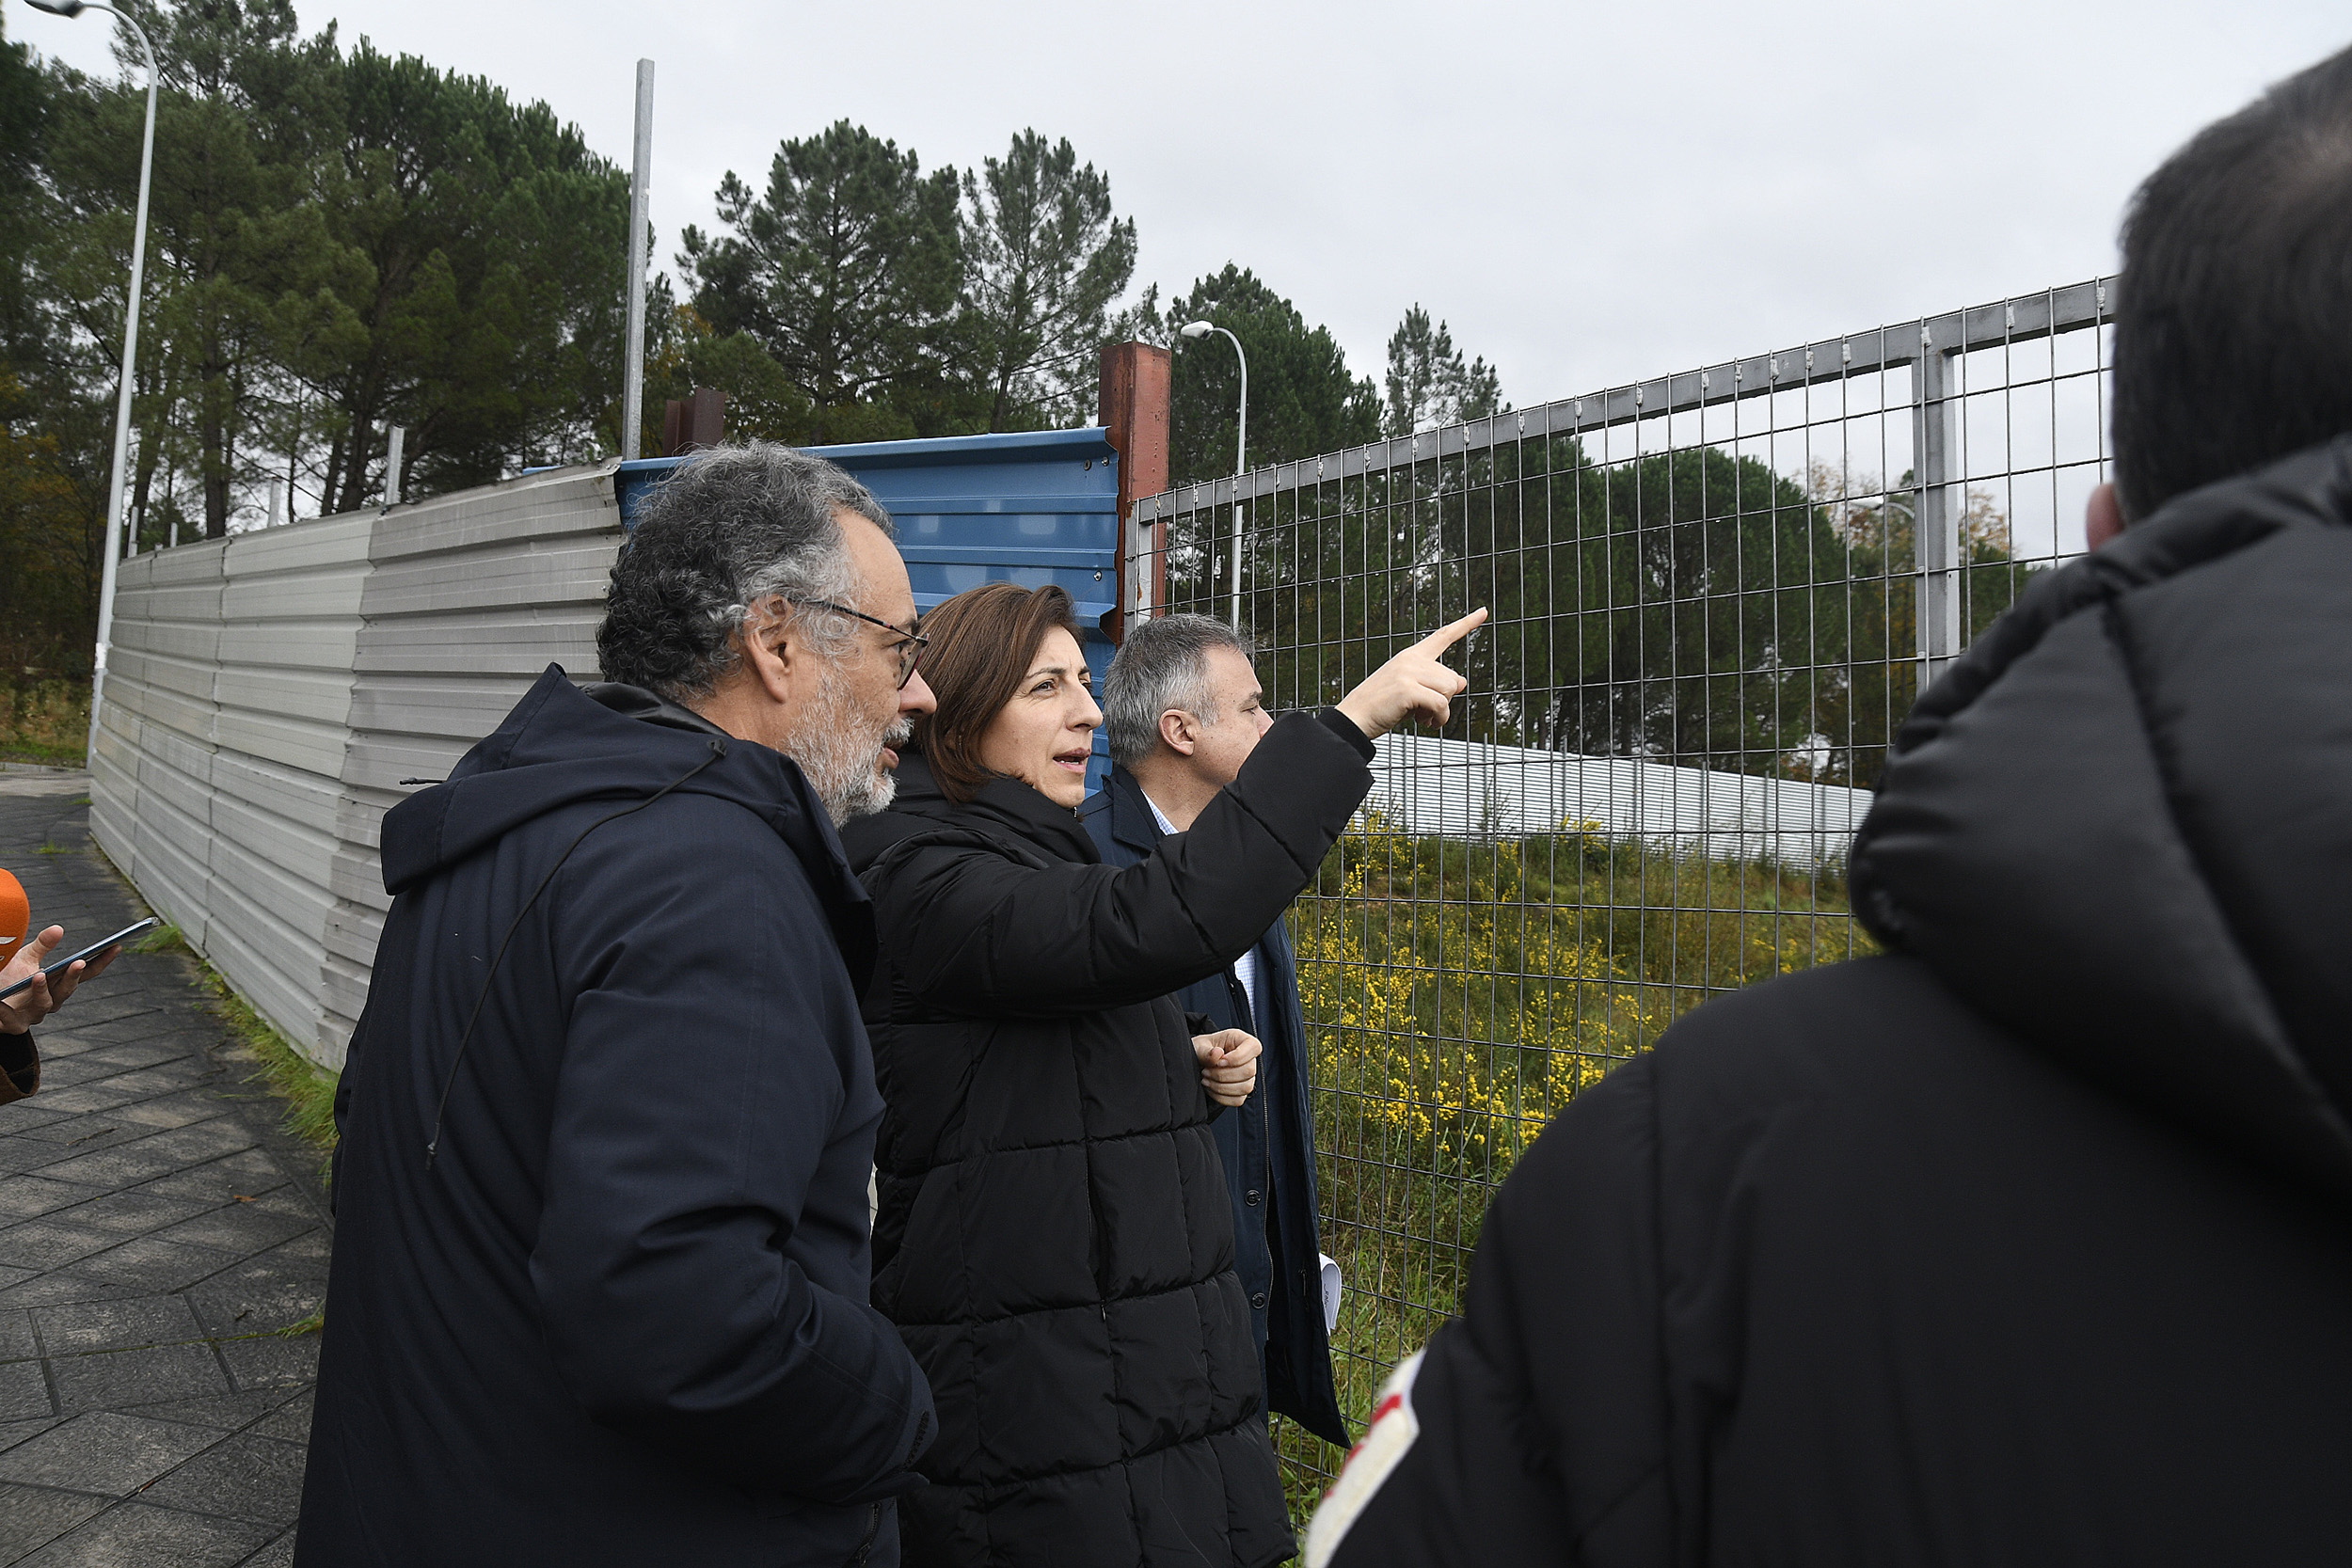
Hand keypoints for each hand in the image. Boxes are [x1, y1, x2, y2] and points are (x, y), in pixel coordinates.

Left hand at [0, 926, 112, 1034]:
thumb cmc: (8, 980)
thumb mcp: (25, 958)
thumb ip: (42, 945)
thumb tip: (59, 929)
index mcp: (59, 983)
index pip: (86, 973)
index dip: (102, 961)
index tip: (116, 946)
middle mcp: (52, 1000)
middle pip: (68, 989)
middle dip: (74, 976)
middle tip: (79, 962)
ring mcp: (34, 1014)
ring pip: (45, 1004)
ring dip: (42, 990)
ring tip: (38, 976)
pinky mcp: (15, 1025)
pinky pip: (12, 1018)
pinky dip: (7, 1009)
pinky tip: (2, 999)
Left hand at [1194, 1028, 1260, 1108]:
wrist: (1196, 1064)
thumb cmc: (1201, 1050)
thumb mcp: (1199, 1046)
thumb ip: (1206, 1051)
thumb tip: (1217, 1054)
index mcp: (1241, 1040)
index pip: (1254, 1047)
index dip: (1238, 1057)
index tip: (1219, 1062)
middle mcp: (1248, 1058)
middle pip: (1249, 1071)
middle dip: (1224, 1074)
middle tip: (1205, 1071)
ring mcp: (1247, 1077)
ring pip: (1246, 1087)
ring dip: (1222, 1087)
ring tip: (1206, 1080)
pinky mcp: (1241, 1092)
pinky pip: (1238, 1100)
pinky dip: (1221, 1097)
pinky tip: (1210, 1088)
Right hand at [1334, 608, 1487, 739]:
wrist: (1354, 718)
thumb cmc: (1380, 706)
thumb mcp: (1410, 690)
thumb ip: (1434, 683)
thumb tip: (1462, 682)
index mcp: (1410, 656)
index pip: (1443, 636)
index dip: (1466, 624)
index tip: (1483, 612)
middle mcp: (1410, 660)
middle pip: (1451, 677)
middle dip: (1444, 699)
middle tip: (1424, 710)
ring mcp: (1408, 673)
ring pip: (1448, 690)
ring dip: (1441, 711)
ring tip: (1423, 717)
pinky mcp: (1407, 689)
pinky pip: (1440, 705)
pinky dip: (1438, 719)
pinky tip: (1426, 724)